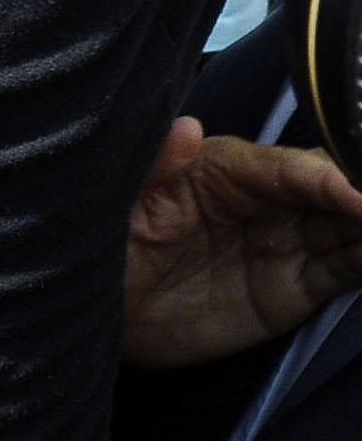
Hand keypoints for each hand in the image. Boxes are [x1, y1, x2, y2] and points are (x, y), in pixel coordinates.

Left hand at [124, 118, 361, 366]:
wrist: (105, 312)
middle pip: (333, 189)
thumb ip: (157, 166)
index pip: (291, 167)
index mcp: (228, 168)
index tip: (359, 195)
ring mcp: (285, 244)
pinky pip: (344, 270)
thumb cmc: (109, 243)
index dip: (330, 177)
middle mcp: (267, 200)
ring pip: (349, 227)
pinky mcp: (293, 289)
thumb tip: (188, 127)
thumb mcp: (124, 204)